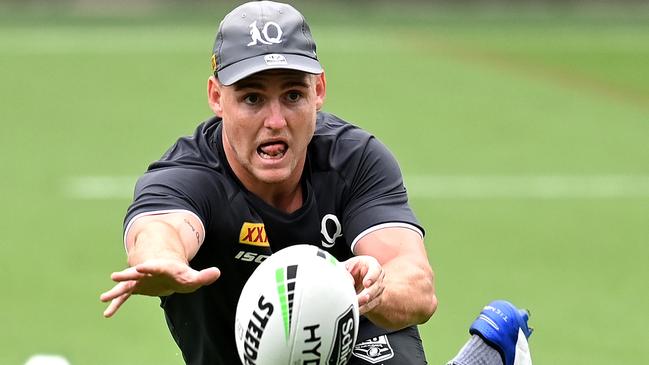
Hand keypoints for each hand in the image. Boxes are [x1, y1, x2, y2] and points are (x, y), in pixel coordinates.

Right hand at [100, 258, 219, 317]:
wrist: (169, 272)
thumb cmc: (181, 274)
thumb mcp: (193, 276)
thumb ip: (203, 276)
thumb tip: (217, 273)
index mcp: (161, 267)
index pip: (155, 266)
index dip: (149, 267)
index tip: (141, 267)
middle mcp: (147, 272)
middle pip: (136, 273)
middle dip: (127, 275)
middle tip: (115, 276)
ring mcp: (139, 280)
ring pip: (126, 285)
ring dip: (116, 291)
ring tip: (103, 297)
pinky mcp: (135, 288)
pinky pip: (123, 297)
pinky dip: (116, 304)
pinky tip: (107, 313)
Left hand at [344, 255, 384, 314]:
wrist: (347, 280)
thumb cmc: (346, 271)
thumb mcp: (343, 267)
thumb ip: (344, 272)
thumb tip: (348, 282)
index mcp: (371, 264)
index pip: (376, 270)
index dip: (372, 277)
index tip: (366, 284)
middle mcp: (377, 276)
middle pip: (377, 285)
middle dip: (369, 293)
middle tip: (363, 298)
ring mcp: (377, 288)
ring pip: (375, 297)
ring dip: (365, 303)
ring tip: (356, 306)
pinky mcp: (375, 299)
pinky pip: (370, 306)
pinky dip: (363, 309)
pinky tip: (356, 310)